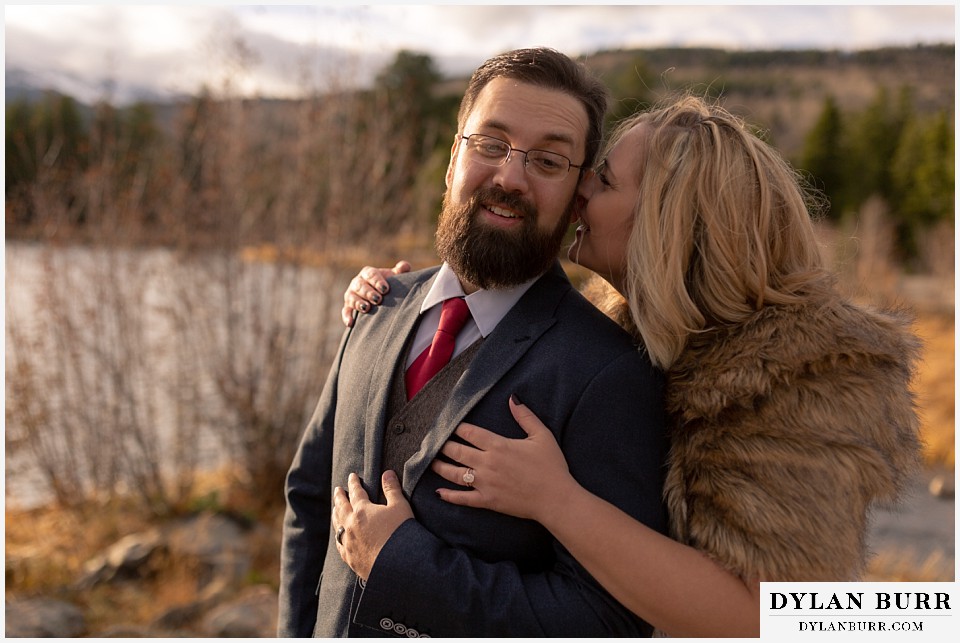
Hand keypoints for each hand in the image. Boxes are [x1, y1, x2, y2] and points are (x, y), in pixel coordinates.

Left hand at [332, 471, 413, 579]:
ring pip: (337, 525)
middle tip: (337, 489)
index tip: (352, 476)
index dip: (354, 483)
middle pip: (342, 507)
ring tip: (335, 508)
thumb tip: (387, 473)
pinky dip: (338, 536)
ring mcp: (349, 542)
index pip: (356, 492)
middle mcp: (351, 525)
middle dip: (340, 497)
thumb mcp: (400, 506)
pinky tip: (339, 536)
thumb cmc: (401, 533)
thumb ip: (392, 489)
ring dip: (336, 514)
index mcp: (363, 511)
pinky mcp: (350, 558)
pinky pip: (339, 544)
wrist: (399, 566)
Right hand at [341, 261, 411, 326]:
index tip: (385, 289)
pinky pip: (346, 311)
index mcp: (368, 273)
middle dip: (368, 292)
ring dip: (358, 302)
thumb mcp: (395, 277)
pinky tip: (351, 323)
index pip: (371, 274)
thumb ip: (401, 271)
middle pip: (360, 285)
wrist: (381, 296)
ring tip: (366, 308)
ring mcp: (351, 294)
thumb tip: (405, 266)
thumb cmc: (388, 285)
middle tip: (378, 299)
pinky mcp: (348, 306)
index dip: (377, 281)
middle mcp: (358, 282)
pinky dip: (347, 316)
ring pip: (351, 297)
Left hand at [431, 396, 575, 522]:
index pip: (469, 432)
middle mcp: (487, 463)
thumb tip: (512, 398)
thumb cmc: (551, 466)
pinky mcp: (487, 501)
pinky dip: (449, 496)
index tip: (448, 425)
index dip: (456, 427)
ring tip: (431, 462)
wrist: (555, 498)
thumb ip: (525, 416)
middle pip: (456, 451)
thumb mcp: (541, 435)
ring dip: (440, 467)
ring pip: (454, 474)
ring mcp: (485, 483)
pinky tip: (439, 492)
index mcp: (498, 445)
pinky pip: (463, 498)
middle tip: (434, 442)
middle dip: (443, 446)